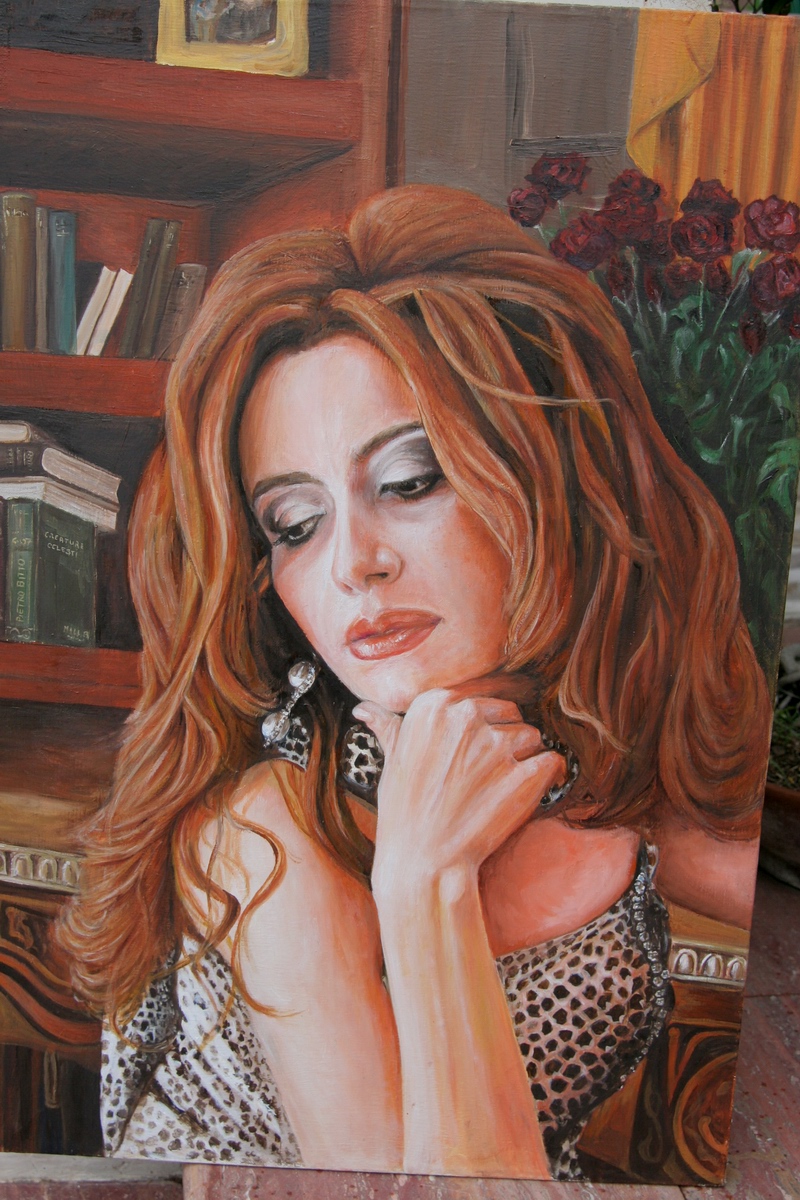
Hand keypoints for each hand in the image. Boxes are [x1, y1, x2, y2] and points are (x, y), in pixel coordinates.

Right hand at [353, 686, 565, 894]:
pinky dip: (546, 779)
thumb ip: (389, 728)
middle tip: (485, 779)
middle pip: (512, 716)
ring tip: (499, 791)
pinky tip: (525, 797)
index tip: (468, 762)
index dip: (482, 732)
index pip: (482, 701)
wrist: (422, 863)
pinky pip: (552, 762)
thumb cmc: (404, 813)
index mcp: (433, 705)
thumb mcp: (391, 763)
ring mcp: (496, 745)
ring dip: (525, 761)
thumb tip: (365, 710)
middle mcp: (465, 716)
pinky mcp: (524, 774)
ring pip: (533, 737)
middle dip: (507, 742)